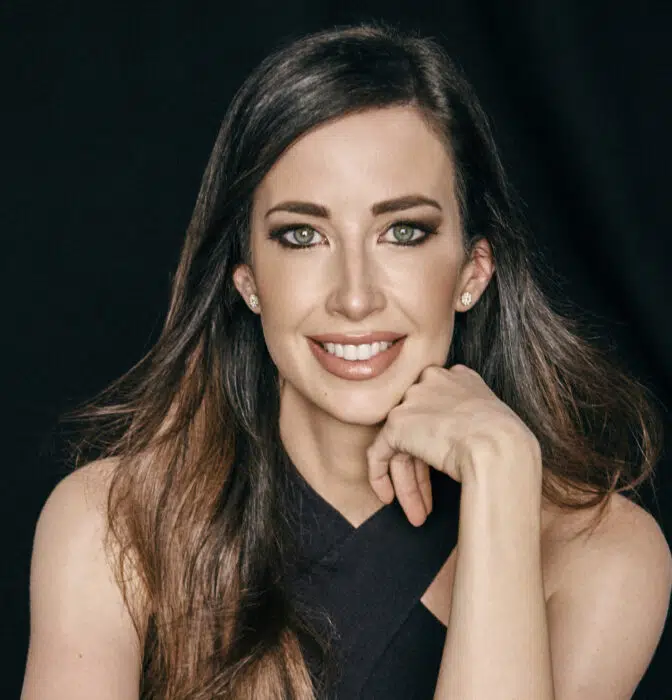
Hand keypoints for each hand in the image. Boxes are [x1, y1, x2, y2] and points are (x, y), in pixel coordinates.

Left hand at [366, 364, 539, 525]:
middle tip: (428, 501)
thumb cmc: (509, 443)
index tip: (443, 469)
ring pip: (401, 445)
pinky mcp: (397, 422)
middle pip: (418, 429)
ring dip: (409, 484)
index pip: (437, 411)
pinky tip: (389, 498)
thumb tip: (461, 445)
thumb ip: (473, 419)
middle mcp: (431, 381)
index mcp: (457, 377)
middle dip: (422, 470)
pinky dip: (379, 477)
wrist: (500, 447)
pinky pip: (379, 452)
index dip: (438, 443)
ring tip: (418, 514)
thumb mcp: (495, 420)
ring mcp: (412, 400)